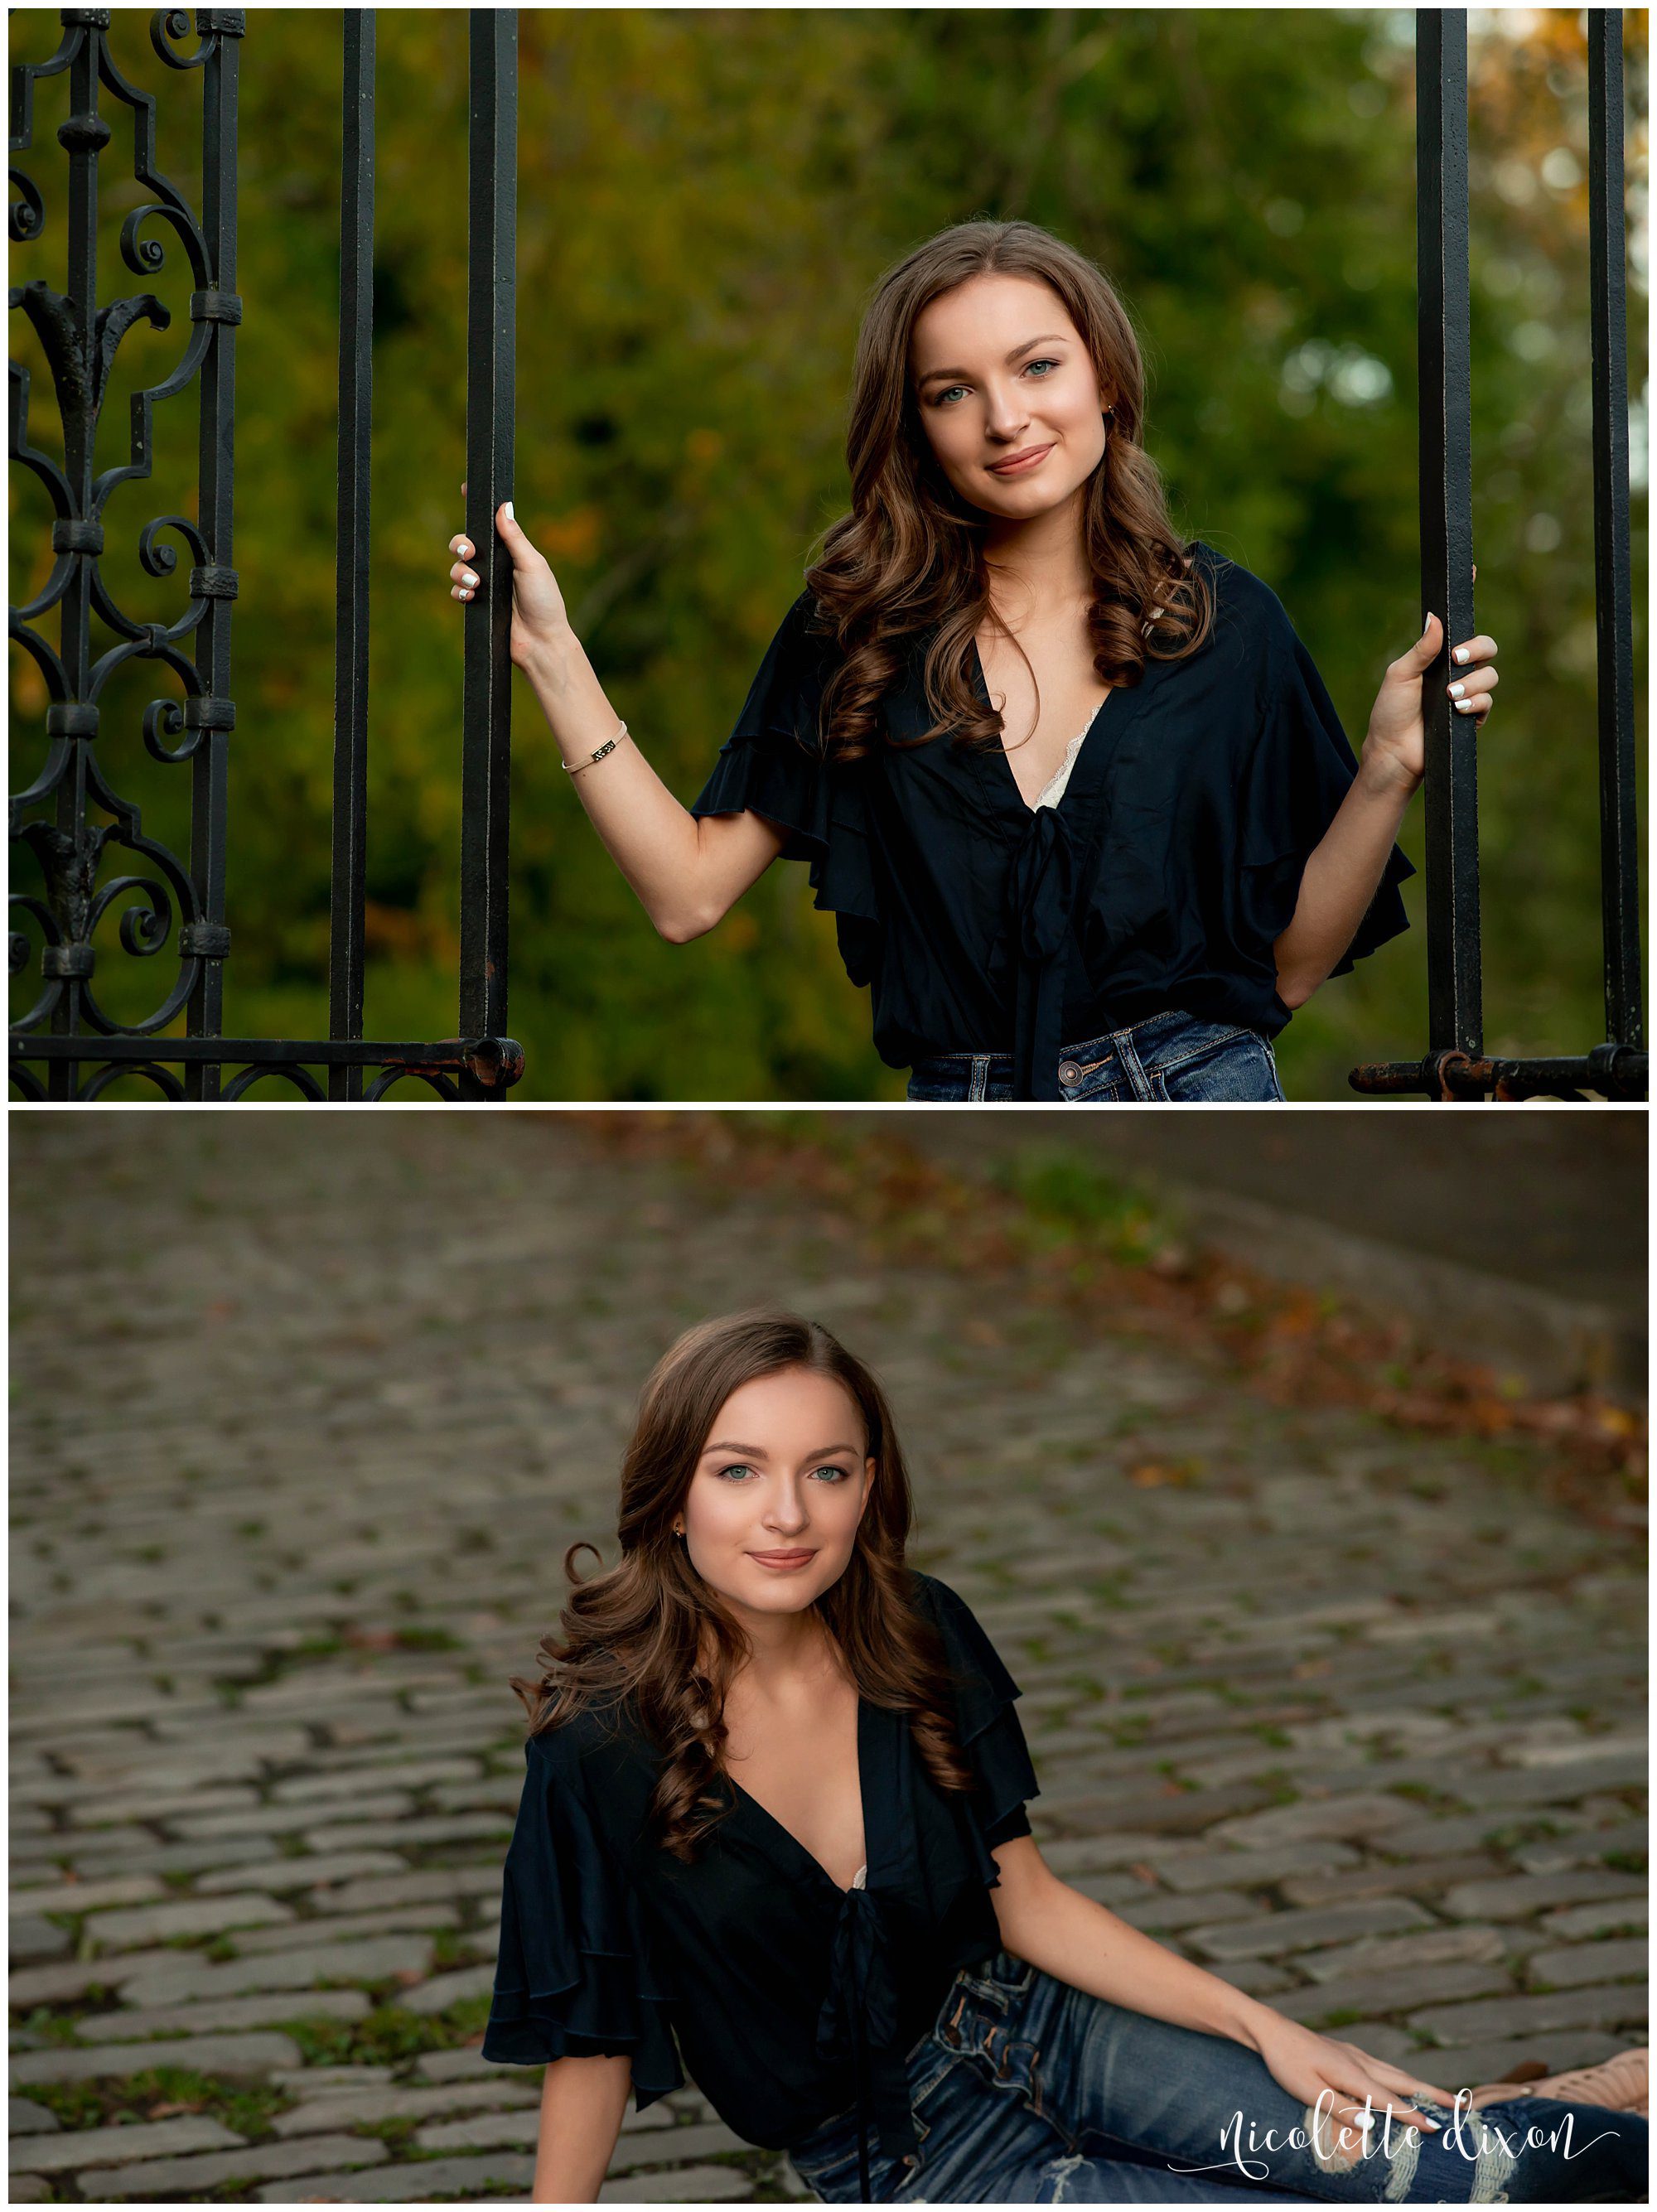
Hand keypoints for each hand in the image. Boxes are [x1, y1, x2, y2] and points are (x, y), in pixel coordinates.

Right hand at [448, 479, 571, 668]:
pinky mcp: (478, 605)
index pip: (490, 524)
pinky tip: (472, 597)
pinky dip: (460, 592)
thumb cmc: (545, 602)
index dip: (477, 507)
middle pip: (464, 544)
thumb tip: (504, 506)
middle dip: (460, 544)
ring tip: (475, 582)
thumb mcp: (532, 565)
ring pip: (457, 567)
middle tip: (468, 552)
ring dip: (459, 571)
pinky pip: (457, 591)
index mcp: (511, 551)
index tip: (465, 489)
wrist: (541, 641)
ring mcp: (485, 585)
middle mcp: (495, 565)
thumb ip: (516, 537)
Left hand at [1250, 2010, 1457, 2158]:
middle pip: (1402, 2081)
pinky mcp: (1346, 2052)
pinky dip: (1400, 2078)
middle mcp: (1359, 2061)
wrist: (1269, 2030)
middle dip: (1431, 2094)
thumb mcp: (1308, 2091)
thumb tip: (1373, 2126)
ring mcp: (1354, 2054)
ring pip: (1394, 2072)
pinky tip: (1399, 2082)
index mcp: (1352, 2073)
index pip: (1389, 2100)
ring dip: (1419, 2085)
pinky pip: (1382, 2067)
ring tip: (1440, 2096)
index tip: (1438, 2129)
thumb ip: (1340, 2109)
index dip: (1413, 2116)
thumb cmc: (1285, 2063)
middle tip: (1461, 2106)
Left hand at [1361, 565, 1497, 795]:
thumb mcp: (1400, 675)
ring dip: (1472, 683)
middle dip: (1478, 648)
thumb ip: (1421, 648)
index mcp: (1437, 655)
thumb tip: (1435, 616)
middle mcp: (1456, 670)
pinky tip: (1457, 710)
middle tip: (1457, 658)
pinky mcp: (1473, 715)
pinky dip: (1475, 703)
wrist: (1394, 753)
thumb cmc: (1390, 713)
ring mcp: (1467, 692)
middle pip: (1487, 645)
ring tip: (1449, 697)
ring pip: (1491, 674)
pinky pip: (1488, 701)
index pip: (1459, 623)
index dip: (1467, 597)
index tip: (1473, 570)